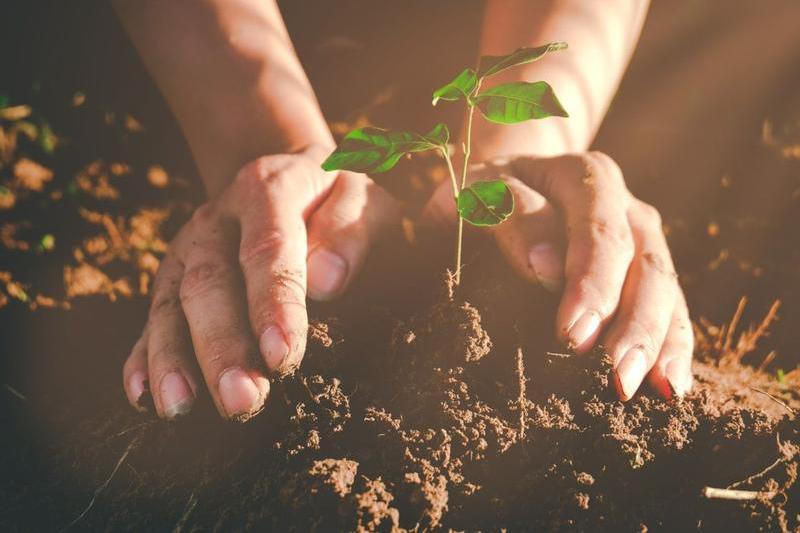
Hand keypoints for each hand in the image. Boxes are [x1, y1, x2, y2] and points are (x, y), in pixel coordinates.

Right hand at [123, 146, 399, 419]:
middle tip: (241, 400)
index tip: (282, 357)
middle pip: (209, 282)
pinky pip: (152, 316)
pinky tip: (143, 396)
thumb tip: (327, 283)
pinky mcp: (173, 276)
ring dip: (173, 359)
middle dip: (221, 346)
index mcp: (266, 190)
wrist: (293, 175)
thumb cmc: (337, 195)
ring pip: (170, 303)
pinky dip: (143, 356)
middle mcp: (216, 219)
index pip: (268, 249)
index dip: (273, 304)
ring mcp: (188, 249)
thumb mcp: (362, 194)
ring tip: (179, 408)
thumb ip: (350, 230)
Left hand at [423, 152, 692, 400]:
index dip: (590, 283)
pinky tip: (671, 386)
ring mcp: (642, 237)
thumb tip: (545, 267)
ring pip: (664, 286)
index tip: (573, 335)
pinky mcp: (647, 269)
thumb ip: (509, 215)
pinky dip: (675, 345)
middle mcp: (624, 204)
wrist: (509, 184)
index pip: (597, 230)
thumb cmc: (485, 194)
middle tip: (617, 374)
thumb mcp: (479, 192)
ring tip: (655, 389)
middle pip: (641, 261)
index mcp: (584, 177)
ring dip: (659, 340)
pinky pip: (673, 306)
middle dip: (633, 322)